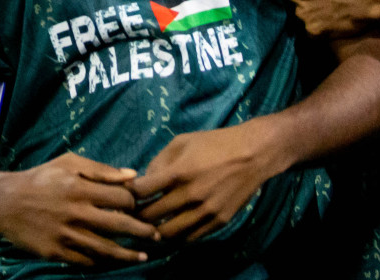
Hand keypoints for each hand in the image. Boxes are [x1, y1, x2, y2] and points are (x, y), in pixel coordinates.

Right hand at [0, 152, 158, 265]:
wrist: (5, 202)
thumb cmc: (41, 178)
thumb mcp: (69, 164)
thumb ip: (101, 170)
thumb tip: (132, 175)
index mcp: (80, 187)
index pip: (121, 197)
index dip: (135, 202)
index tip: (139, 206)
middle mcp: (75, 212)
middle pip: (119, 225)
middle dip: (142, 231)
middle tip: (156, 235)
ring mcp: (66, 234)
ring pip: (105, 248)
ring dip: (128, 254)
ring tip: (143, 256)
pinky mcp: (56, 251)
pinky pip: (85, 261)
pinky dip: (101, 262)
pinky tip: (112, 262)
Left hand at [128, 123, 278, 241]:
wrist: (253, 154)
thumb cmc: (214, 143)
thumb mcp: (182, 141)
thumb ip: (159, 161)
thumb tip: (144, 180)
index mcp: (178, 172)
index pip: (141, 191)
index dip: (129, 194)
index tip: (127, 194)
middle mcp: (190, 195)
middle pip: (151, 216)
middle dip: (137, 215)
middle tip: (133, 213)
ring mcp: (205, 211)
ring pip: (168, 233)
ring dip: (155, 231)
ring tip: (150, 225)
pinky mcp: (218, 221)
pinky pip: (190, 237)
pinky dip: (177, 235)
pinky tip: (172, 228)